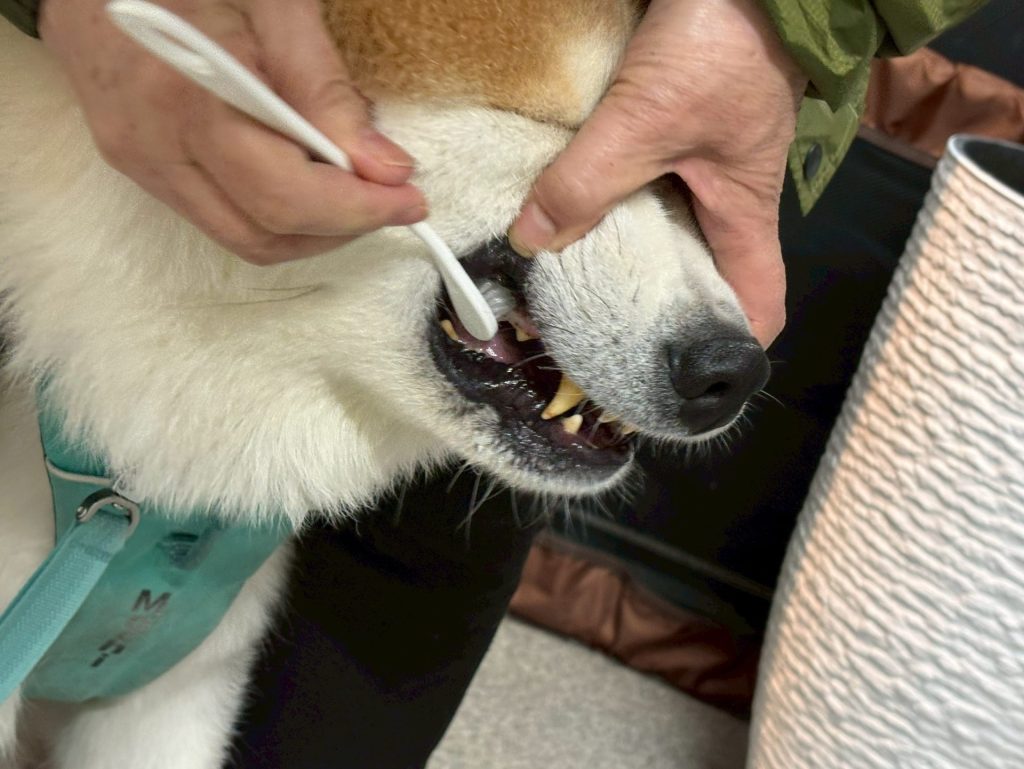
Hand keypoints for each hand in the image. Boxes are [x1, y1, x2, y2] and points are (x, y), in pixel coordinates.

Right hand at [39, 0, 426, 264]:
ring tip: (349, 189)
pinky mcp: (139, 168)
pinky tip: (301, 175)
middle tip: (387, 199)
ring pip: (242, 238)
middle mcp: (154, 146)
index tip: (408, 201)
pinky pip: (219, 217)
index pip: (285, 197)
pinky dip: (274, 212)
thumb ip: (327, 91)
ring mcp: (139, 164)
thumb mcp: (275, 8)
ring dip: (309, 229)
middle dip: (339, 229)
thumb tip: (383, 168)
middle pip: (264, 234)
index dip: (358, 211)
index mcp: (188, 98)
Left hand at [507, 0, 805, 346]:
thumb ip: (588, 183)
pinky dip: (609, 200)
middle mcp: (725, 198)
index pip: (756, 307)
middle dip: (651, 306)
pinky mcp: (678, 127)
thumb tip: (533, 241)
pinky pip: (642, 182)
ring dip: (621, 250)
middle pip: (696, 275)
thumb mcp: (647, 123)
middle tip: (590, 329)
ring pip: (663, 228)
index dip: (726, 349)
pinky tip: (567, 206)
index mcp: (743, 215)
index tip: (673, 378)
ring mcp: (702, 162)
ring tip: (564, 278)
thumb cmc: (721, 47)